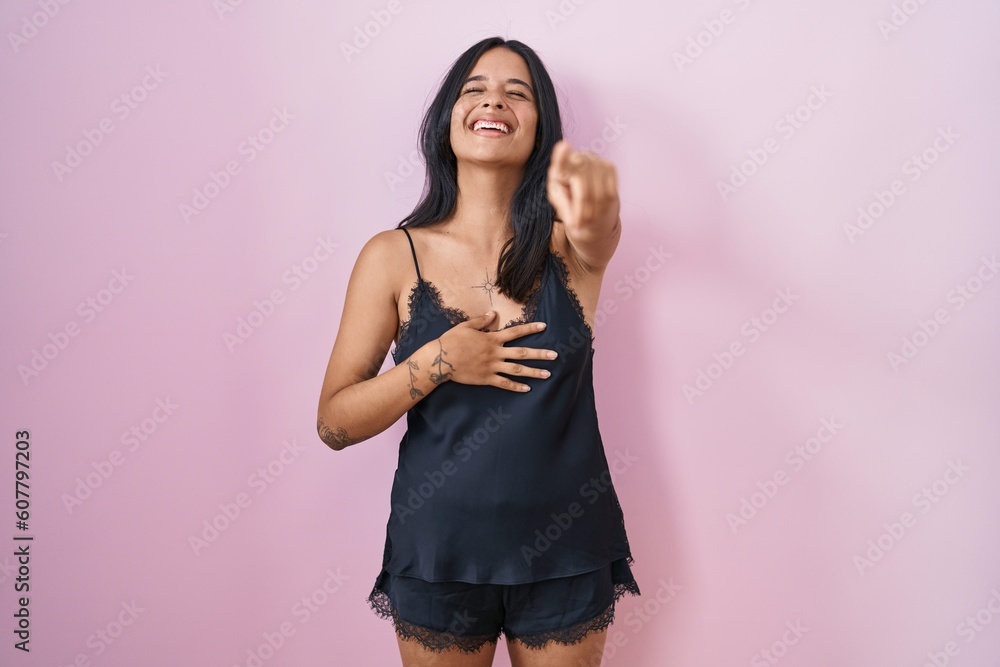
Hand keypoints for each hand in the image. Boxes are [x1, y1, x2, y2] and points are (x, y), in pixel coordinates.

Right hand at [435, 311, 557, 391]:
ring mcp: (492, 367)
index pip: (515, 332)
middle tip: (555, 355)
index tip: (544, 326)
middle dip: (540, 354)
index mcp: (492, 338)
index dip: (530, 328)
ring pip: (517, 370)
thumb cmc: (451, 341)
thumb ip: (481, 320)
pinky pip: (504, 384)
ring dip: (534, 372)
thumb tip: (493, 313)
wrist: (440, 359)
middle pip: (522, 353)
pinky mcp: (486, 379)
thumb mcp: (466, 326)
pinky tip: (528, 389)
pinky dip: (516, 387)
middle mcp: (496, 353)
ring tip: (548, 374)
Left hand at [546, 139, 619, 229]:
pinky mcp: (609, 166)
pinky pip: (610, 192)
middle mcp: (577, 159)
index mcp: (559, 168)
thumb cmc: (568, 201)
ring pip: (598, 193)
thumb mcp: (561, 204)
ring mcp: (595, 160)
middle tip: (577, 226)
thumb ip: (564, 205)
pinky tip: (597, 210)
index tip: (564, 146)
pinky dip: (604, 206)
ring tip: (586, 220)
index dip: (562, 155)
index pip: (561, 163)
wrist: (588, 199)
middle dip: (581, 210)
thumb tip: (573, 216)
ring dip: (593, 211)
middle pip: (583, 187)